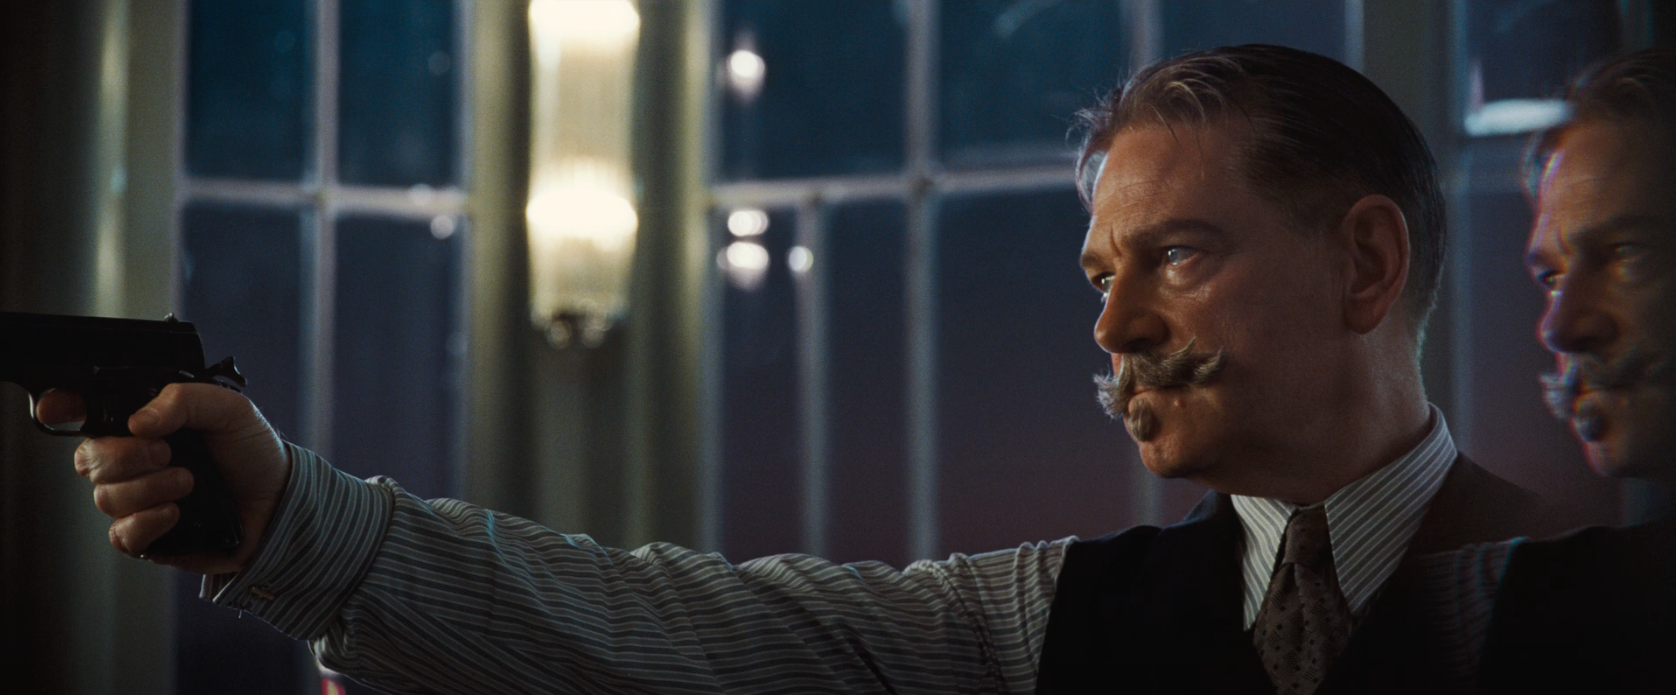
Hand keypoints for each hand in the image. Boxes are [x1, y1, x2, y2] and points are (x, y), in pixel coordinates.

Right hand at [37, 383, 291, 574]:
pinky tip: (176, 513)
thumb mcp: (232, 411)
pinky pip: (121, 535)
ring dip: (147, 488)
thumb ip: (186, 400)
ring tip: (189, 482)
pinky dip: (146, 522)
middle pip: (88, 458)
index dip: (65, 408)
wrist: (281, 504)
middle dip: (123, 455)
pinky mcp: (149, 537)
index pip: (89, 414)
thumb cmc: (254, 453)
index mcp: (147, 425)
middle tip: (167, 453)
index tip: (61, 408)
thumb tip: (139, 421)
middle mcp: (134, 461)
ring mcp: (138, 500)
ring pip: (105, 497)